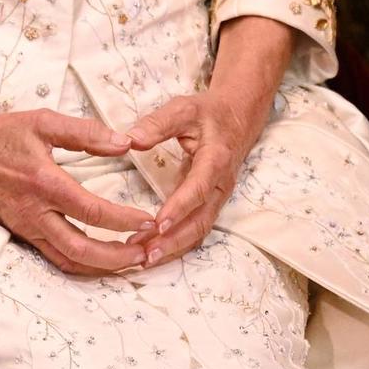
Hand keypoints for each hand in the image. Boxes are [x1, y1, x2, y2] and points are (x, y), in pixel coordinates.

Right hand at [0, 107, 153, 277]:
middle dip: (120, 257)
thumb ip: (85, 132)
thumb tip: (125, 143)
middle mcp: (35, 212)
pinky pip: (55, 258)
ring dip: (104, 267)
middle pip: (83, 250)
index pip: (93, 211)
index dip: (125, 220)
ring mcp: (26, 228)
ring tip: (131, 261)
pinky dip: (83, 265)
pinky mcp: (21, 234)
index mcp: (43, 182)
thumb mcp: (41, 122)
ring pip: (70, 261)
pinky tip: (101, 261)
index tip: (149, 220)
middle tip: (147, 251)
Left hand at [122, 88, 268, 267]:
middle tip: (144, 254)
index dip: (179, 208)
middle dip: (174, 240)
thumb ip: (157, 123)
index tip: (157, 224)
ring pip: (200, 230)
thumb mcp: (182, 109)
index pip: (198, 189)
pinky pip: (197, 228)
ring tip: (144, 259)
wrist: (237, 117)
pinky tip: (154, 251)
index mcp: (215, 160)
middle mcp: (220, 185)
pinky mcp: (211, 203)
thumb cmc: (206, 112)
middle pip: (200, 221)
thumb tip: (131, 140)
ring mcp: (218, 197)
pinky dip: (177, 243)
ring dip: (174, 247)